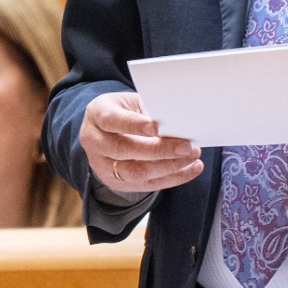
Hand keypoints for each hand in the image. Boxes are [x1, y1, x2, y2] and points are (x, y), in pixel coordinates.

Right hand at [79, 91, 203, 196]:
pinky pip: (147, 185)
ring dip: (168, 166)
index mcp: (97, 115)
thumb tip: (179, 122)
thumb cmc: (125, 111)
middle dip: (158, 150)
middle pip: (124, 150)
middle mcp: (95, 142)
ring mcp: (103, 165)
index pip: (112, 121)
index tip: (158, 127)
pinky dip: (173, 178)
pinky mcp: (117, 182)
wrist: (106, 131)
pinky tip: (192, 168)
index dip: (135, 125)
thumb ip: (150, 110)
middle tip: (186, 146)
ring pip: (135, 172)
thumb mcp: (132, 103)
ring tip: (192, 156)